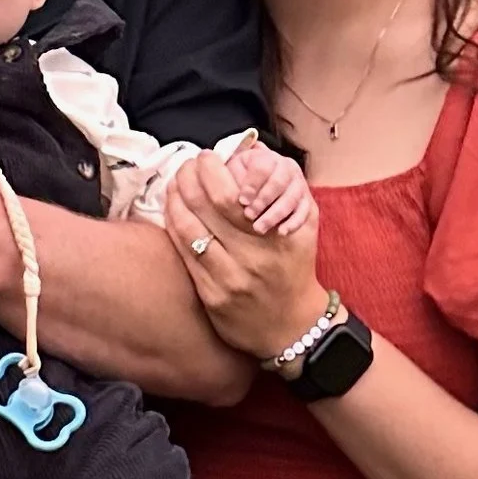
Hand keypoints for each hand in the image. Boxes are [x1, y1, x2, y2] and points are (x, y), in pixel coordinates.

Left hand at [165, 149, 326, 360]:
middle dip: (188, 177)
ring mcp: (229, 279)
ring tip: (175, 183)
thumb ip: (288, 190)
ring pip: (189, 229)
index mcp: (276, 237)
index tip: (207, 158)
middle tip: (187, 165)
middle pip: (205, 207)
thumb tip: (253, 152)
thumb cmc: (294, 268)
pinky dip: (174, 226)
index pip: (231, 195)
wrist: (290, 326)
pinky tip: (173, 210)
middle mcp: (252, 258)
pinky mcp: (211, 296)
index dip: (211, 171)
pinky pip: (184, 254)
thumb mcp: (304, 227)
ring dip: (176, 199)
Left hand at [226, 140, 316, 236]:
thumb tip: (207, 162)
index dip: (252, 182)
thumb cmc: (242, 193)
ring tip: (259, 228)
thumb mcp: (233, 179)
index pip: (263, 165)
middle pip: (279, 180)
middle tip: (248, 215)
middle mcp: (284, 167)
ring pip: (292, 196)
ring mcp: (297, 185)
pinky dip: (294, 222)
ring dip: (274, 213)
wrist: (265, 212)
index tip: (241, 199)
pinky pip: (305, 210)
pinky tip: (281, 232)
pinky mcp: (307, 203)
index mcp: (264, 158)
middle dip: (263, 199)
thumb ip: (223, 173)